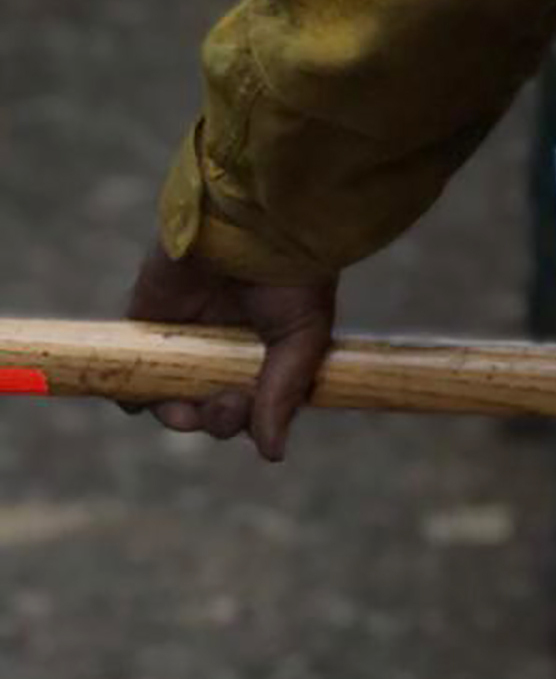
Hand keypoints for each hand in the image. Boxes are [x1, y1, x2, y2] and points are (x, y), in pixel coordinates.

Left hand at [125, 243, 337, 462]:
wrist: (252, 224)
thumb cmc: (291, 277)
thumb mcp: (302, 339)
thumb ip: (283, 396)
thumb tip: (272, 454)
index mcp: (263, 354)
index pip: (249, 408)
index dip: (246, 422)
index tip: (251, 414)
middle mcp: (223, 351)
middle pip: (209, 411)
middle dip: (217, 420)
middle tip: (226, 403)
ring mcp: (185, 340)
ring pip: (171, 401)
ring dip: (179, 416)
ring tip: (190, 408)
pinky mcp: (148, 325)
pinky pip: (131, 375)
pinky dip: (134, 395)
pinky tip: (149, 398)